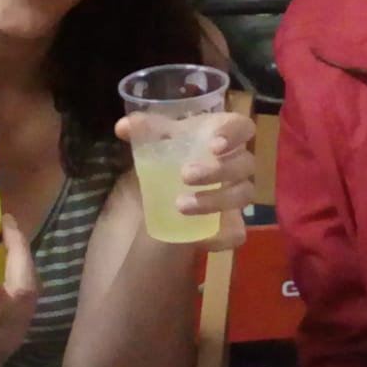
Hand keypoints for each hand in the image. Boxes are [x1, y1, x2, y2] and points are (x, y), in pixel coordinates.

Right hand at [0, 215, 38, 366]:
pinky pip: (31, 300)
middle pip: (22, 295)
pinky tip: (12, 256)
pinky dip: (26, 274)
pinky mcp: (19, 336)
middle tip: (6, 222)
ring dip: (25, 260)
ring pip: (32, 295)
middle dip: (19, 252)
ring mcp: (11, 338)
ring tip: (10, 233)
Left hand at [115, 110, 256, 250]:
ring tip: (181, 205)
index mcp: (222, 135)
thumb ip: (142, 130)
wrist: (165, 189)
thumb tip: (121, 127)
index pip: (243, 127)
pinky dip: (221, 236)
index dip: (234, 134)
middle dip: (217, 170)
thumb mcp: (156, 140)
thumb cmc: (170, 154)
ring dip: (214, 200)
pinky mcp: (233, 224)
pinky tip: (201, 239)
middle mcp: (237, 163)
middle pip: (245, 163)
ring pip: (242, 196)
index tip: (214, 145)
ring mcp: (237, 195)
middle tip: (185, 175)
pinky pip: (237, 232)